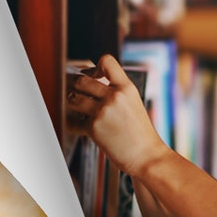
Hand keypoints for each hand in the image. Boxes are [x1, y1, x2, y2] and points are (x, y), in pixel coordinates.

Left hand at [64, 54, 169, 176]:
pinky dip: (72, 123)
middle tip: (70, 89)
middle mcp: (114, 96)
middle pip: (81, 80)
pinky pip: (73, 121)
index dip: (93, 66)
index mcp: (127, 88)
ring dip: (70, 102)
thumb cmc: (140, 133)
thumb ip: (116, 92)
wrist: (146, 156)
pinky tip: (76, 124)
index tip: (91, 76)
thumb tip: (92, 83)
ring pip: (73, 98)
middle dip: (73, 84)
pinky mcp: (93, 128)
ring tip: (73, 105)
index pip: (106, 61)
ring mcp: (102, 112)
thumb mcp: (133, 104)